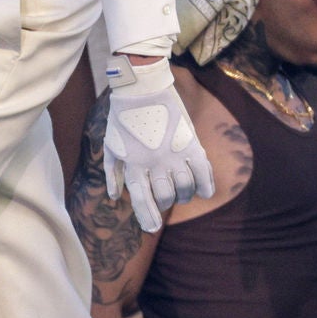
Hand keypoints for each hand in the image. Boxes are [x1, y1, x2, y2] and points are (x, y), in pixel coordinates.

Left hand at [103, 57, 213, 232]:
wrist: (143, 87)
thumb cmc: (123, 118)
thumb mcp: (111, 146)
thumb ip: (113, 174)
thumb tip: (114, 197)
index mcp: (134, 164)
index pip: (142, 200)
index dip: (147, 218)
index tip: (151, 229)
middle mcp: (156, 163)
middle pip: (166, 197)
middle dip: (165, 203)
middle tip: (165, 199)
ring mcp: (175, 153)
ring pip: (185, 189)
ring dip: (183, 196)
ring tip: (180, 192)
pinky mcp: (191, 143)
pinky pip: (204, 173)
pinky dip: (205, 186)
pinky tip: (203, 191)